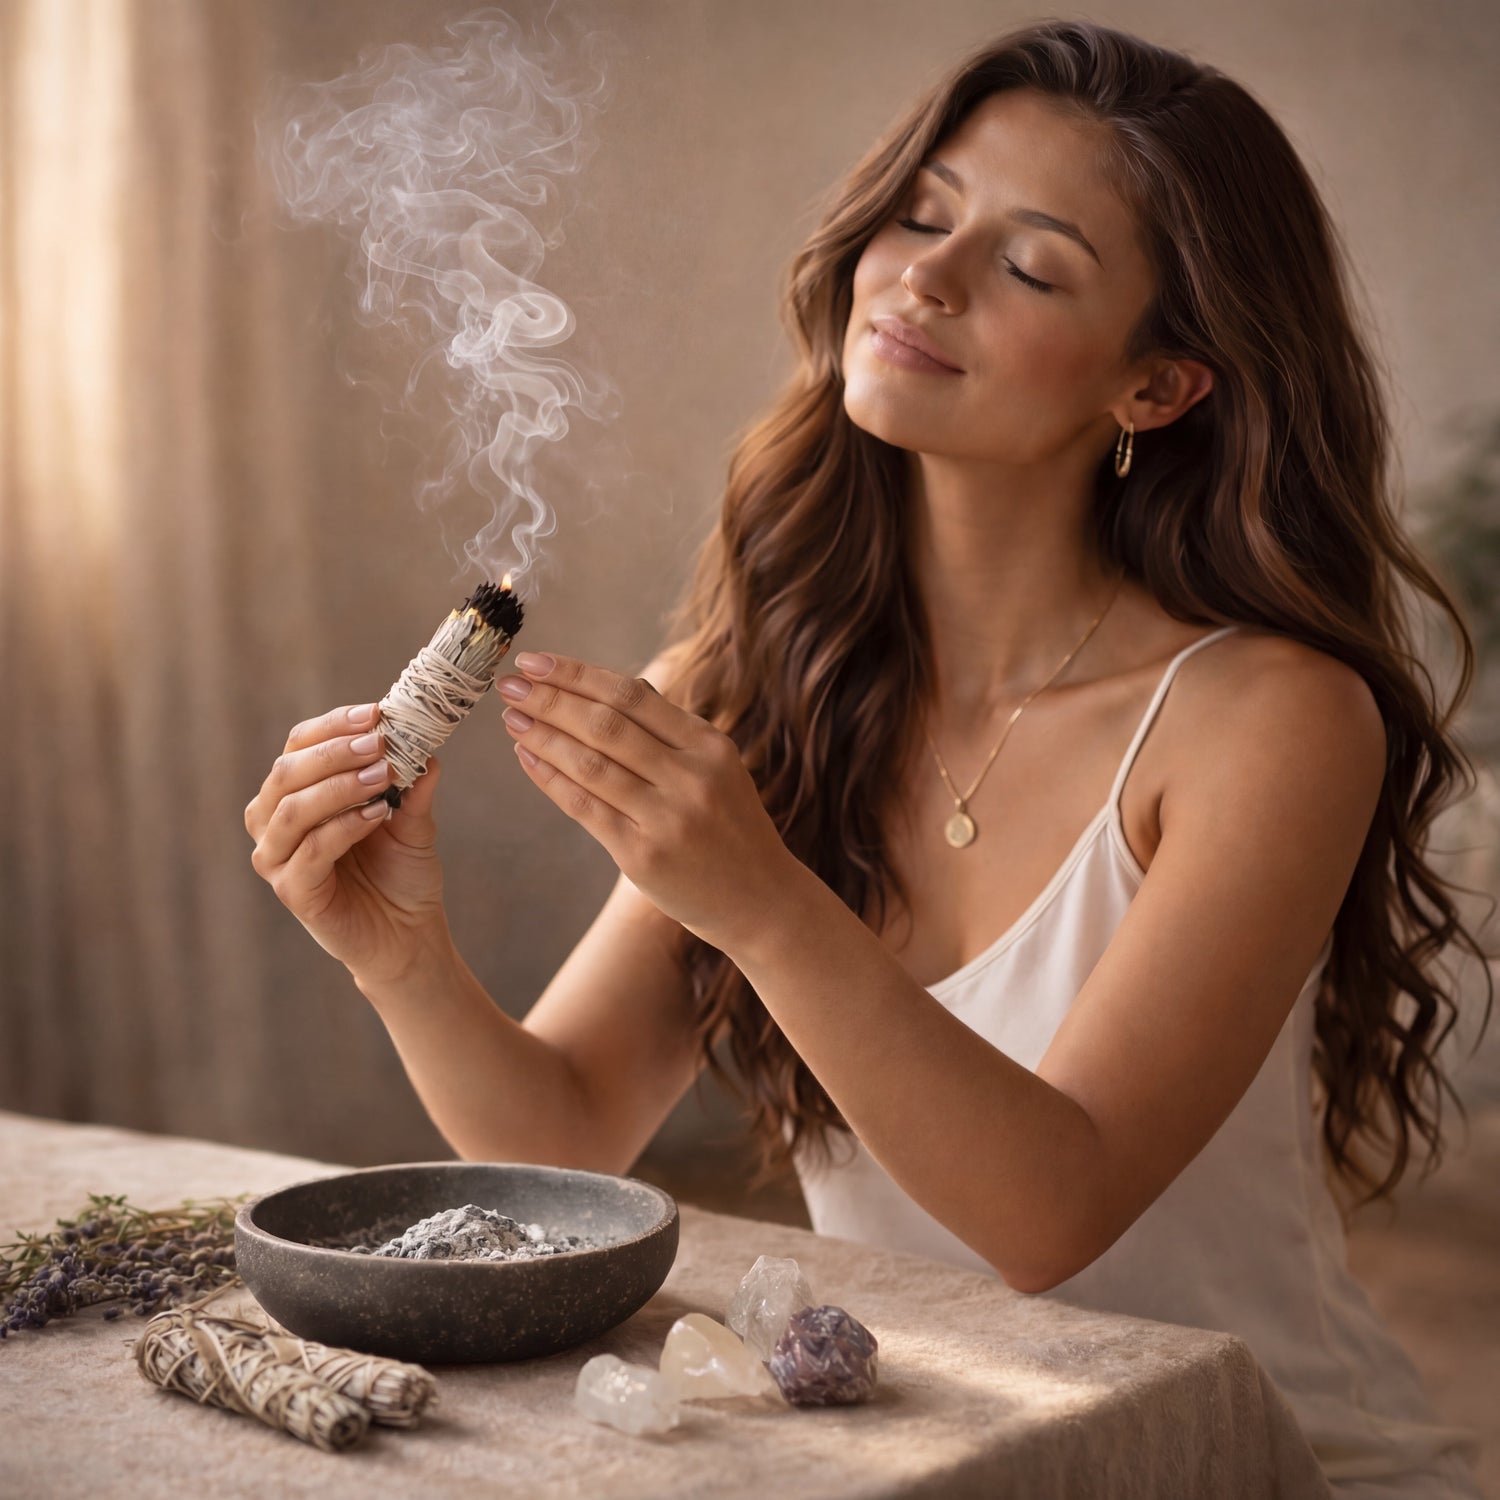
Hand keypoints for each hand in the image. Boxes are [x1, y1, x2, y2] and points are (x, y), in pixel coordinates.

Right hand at [245, 703, 450, 984]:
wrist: (409, 933)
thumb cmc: (402, 872)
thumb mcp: (412, 819)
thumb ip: (412, 783)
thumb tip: (426, 742)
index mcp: (297, 793)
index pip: (300, 745)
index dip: (334, 725)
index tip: (375, 713)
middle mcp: (275, 822)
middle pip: (287, 772)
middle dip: (335, 751)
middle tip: (378, 742)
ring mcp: (277, 858)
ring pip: (292, 809)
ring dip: (338, 786)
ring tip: (382, 775)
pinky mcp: (292, 891)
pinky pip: (311, 850)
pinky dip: (344, 827)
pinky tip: (377, 814)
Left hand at [496, 651, 801, 954]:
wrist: (760, 901)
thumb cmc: (730, 828)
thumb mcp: (718, 768)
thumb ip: (669, 731)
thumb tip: (610, 686)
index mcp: (709, 745)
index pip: (631, 696)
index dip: (577, 675)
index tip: (535, 662)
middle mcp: (691, 777)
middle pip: (606, 724)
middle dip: (550, 700)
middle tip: (508, 685)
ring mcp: (667, 818)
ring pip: (590, 764)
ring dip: (543, 737)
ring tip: (512, 719)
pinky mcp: (643, 856)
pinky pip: (585, 808)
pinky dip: (550, 779)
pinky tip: (527, 758)